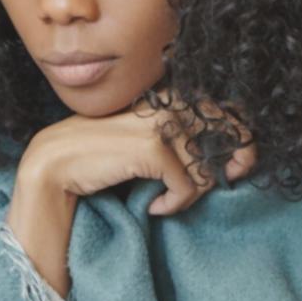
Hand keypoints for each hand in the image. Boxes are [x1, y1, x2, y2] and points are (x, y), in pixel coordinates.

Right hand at [23, 92, 256, 216]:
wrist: (58, 162)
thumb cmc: (104, 154)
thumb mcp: (148, 136)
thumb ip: (183, 135)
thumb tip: (232, 158)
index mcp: (173, 94)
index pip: (229, 114)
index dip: (243, 144)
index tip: (234, 170)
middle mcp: (172, 101)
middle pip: (227, 142)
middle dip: (222, 173)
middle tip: (195, 192)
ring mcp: (162, 123)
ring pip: (206, 171)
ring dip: (189, 195)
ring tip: (164, 199)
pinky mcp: (153, 148)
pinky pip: (187, 188)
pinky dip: (174, 204)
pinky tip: (154, 206)